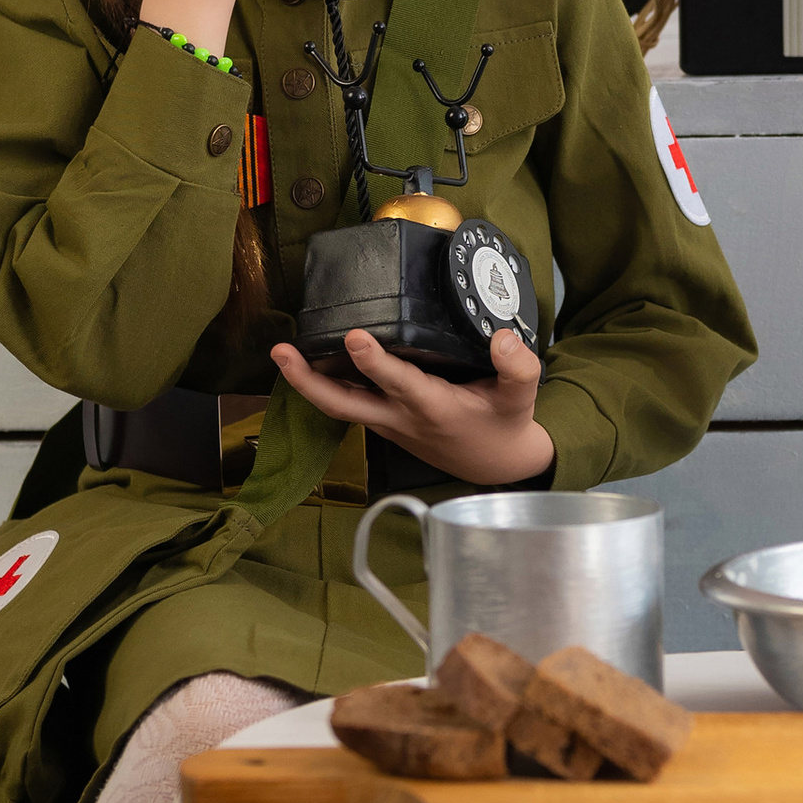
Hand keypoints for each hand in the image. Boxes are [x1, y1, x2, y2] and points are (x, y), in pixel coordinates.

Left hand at [271, 326, 555, 486]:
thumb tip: (502, 337)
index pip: (400, 384)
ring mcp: (388, 424)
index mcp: (434, 408)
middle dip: (308, 381)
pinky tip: (310, 361)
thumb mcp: (521, 398)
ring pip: (339, 407)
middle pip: (343, 405)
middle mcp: (402, 418)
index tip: (355, 337)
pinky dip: (325, 386)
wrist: (496, 466)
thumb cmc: (506, 425)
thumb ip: (518, 367)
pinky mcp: (385, 422)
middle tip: (280, 352)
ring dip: (307, 383)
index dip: (376, 363)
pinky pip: (348, 405)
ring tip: (281, 353)